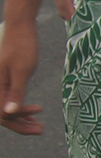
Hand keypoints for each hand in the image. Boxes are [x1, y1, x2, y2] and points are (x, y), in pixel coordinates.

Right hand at [0, 21, 43, 135]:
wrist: (19, 27)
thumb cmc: (22, 47)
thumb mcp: (22, 70)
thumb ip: (15, 91)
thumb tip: (8, 113)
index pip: (3, 112)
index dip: (19, 117)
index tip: (39, 111)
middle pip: (2, 114)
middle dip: (20, 124)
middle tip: (40, 130)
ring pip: (5, 108)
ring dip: (21, 118)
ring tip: (38, 126)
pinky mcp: (4, 80)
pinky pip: (8, 99)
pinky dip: (20, 108)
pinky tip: (33, 111)